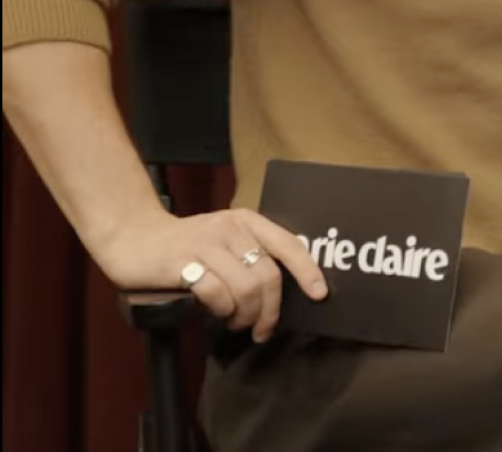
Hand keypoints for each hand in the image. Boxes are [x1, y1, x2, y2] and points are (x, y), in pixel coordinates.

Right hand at [94, 206, 327, 342]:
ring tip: (236, 322)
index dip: (308, 272)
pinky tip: (215, 312)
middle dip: (270, 310)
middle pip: (269, 277)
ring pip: (246, 288)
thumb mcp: (224, 240)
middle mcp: (230, 229)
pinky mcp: (182, 263)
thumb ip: (250, 254)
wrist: (132, 236)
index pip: (288, 245)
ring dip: (245, 314)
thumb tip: (283, 290)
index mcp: (247, 222)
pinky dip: (221, 309)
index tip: (319, 294)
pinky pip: (216, 293)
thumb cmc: (184, 245)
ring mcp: (206, 244)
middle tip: (261, 329)